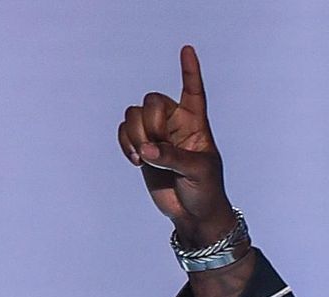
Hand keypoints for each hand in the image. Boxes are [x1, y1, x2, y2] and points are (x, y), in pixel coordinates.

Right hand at [118, 45, 233, 244]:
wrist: (193, 215)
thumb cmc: (205, 191)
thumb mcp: (197, 172)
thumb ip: (172, 157)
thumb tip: (146, 149)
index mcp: (196, 124)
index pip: (194, 92)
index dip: (190, 72)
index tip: (188, 49)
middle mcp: (175, 124)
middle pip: (152, 101)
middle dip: (150, 123)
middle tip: (157, 146)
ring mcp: (157, 135)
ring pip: (133, 114)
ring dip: (134, 134)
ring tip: (144, 157)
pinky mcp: (142, 147)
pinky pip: (123, 130)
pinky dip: (124, 142)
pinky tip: (135, 159)